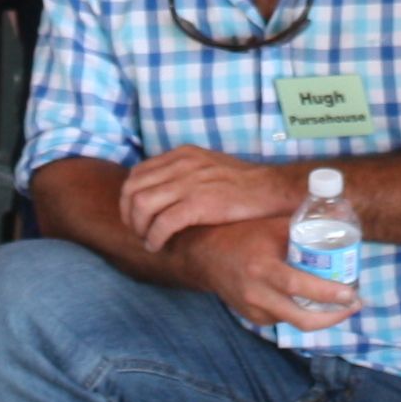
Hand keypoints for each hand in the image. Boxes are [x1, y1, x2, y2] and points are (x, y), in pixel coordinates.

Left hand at [118, 148, 302, 253]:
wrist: (271, 189)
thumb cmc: (243, 183)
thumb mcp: (207, 166)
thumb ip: (183, 173)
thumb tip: (161, 192)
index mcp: (181, 155)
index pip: (137, 173)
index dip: (129, 198)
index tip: (136, 216)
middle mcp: (181, 165)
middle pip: (132, 189)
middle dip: (129, 215)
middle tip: (138, 232)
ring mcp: (189, 184)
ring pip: (142, 206)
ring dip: (139, 228)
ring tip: (149, 241)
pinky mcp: (198, 204)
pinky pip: (162, 223)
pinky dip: (154, 238)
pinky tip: (158, 246)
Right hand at [169, 215, 360, 336]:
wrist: (205, 254)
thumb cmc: (243, 234)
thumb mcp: (272, 226)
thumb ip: (302, 226)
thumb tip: (339, 218)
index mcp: (262, 267)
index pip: (299, 286)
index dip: (328, 294)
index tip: (352, 294)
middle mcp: (256, 293)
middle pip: (301, 318)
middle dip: (333, 317)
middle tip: (354, 305)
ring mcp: (253, 309)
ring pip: (295, 322)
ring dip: (321, 317)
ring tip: (341, 303)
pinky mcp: (252, 318)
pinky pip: (283, 319)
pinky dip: (301, 313)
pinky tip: (315, 302)